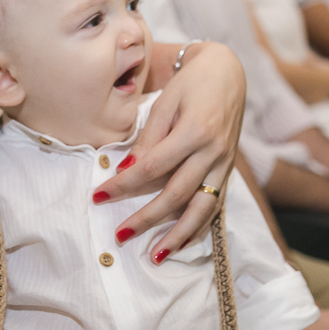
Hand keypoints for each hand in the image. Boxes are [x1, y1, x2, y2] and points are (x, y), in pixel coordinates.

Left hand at [93, 42, 244, 262]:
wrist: (229, 73)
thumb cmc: (191, 83)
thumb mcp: (165, 102)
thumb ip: (148, 137)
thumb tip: (127, 169)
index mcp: (195, 131)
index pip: (153, 167)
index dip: (124, 184)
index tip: (99, 195)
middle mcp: (213, 152)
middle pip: (176, 194)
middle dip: (146, 218)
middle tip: (120, 236)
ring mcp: (224, 164)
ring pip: (201, 208)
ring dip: (178, 235)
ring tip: (156, 256)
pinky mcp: (228, 170)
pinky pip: (214, 205)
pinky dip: (198, 226)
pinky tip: (182, 243)